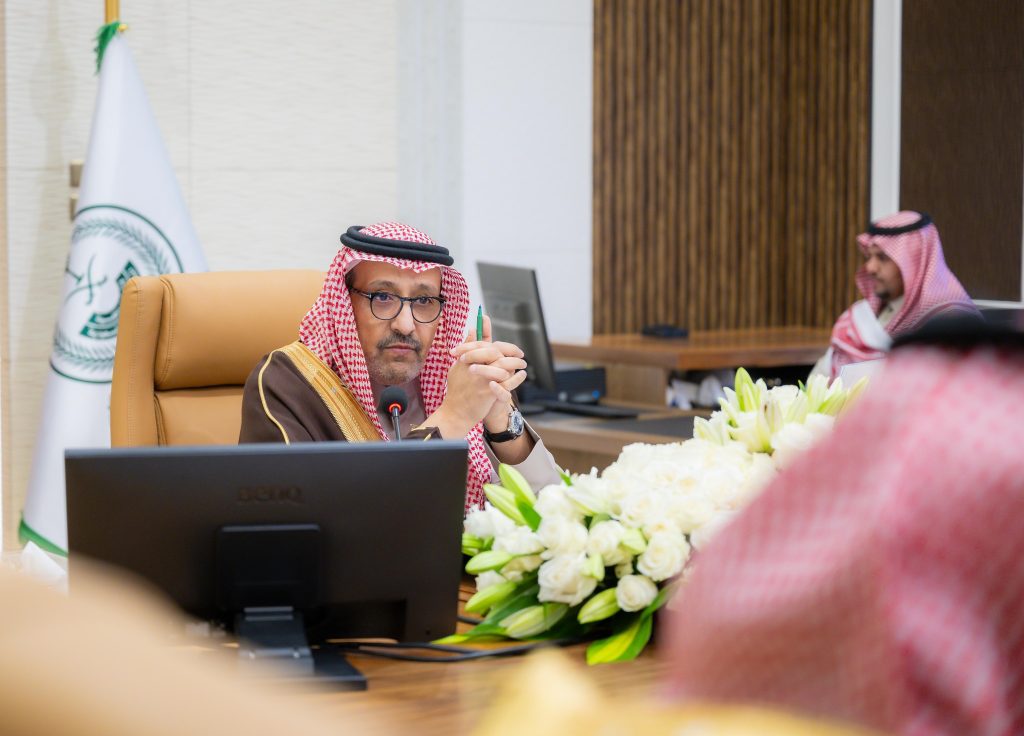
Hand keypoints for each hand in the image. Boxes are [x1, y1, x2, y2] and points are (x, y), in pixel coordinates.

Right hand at [426, 316, 526, 436]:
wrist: (456, 412)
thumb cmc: (456, 390)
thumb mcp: (457, 367)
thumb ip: (466, 348)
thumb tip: (471, 329)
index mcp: (466, 360)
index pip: (483, 343)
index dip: (498, 340)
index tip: (508, 340)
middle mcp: (473, 367)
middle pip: (494, 351)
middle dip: (510, 350)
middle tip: (520, 353)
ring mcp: (481, 379)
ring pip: (502, 364)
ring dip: (516, 362)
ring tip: (523, 363)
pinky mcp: (488, 391)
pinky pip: (507, 382)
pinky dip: (517, 378)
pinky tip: (522, 374)